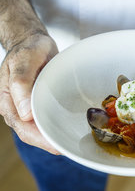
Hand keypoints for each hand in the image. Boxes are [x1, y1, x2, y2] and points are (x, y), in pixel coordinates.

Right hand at [0, 33, 59, 153]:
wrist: (33, 42)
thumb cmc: (27, 49)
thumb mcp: (24, 61)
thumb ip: (21, 84)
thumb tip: (24, 115)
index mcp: (8, 101)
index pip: (23, 128)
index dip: (40, 140)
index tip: (57, 146)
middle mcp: (17, 108)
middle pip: (31, 134)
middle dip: (49, 144)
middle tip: (70, 149)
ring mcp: (27, 107)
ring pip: (39, 129)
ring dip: (53, 137)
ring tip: (72, 144)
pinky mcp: (38, 104)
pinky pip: (46, 119)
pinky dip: (56, 126)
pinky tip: (68, 129)